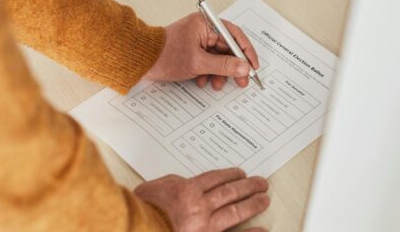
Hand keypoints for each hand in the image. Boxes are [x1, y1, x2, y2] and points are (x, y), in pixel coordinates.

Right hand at [135, 168, 269, 231]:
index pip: (215, 179)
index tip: (241, 173)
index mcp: (186, 190)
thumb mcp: (154, 188)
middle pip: (230, 192)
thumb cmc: (140, 211)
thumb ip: (173, 183)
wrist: (135, 229)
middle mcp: (199, 207)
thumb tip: (186, 182)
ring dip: (252, 204)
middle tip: (261, 183)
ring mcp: (205, 227)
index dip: (230, 175)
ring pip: (235, 211)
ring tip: (264, 199)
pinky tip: (262, 230)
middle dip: (248, 187)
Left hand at [143, 12, 259, 89]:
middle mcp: (203, 29)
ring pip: (217, 57)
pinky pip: (207, 61)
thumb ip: (224, 65)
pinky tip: (202, 81)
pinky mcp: (190, 50)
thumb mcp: (198, 63)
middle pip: (227, 48)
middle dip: (233, 66)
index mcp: (206, 24)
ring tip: (217, 84)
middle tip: (241, 81)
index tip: (253, 67)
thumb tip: (244, 67)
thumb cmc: (164, 55)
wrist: (139, 60)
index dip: (246, 52)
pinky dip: (208, 72)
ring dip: (219, 72)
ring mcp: (196, 39)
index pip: (234, 36)